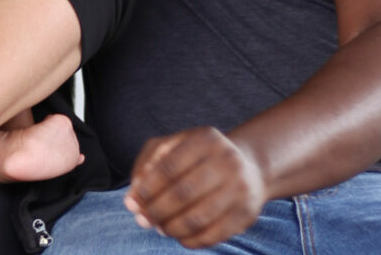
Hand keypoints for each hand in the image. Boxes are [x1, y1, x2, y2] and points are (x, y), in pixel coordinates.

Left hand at [125, 127, 266, 249]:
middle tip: (142, 219)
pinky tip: (179, 236)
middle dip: (155, 211)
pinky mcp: (246, 214)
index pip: (168, 167)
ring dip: (170, 228)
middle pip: (182, 194)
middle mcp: (227, 161)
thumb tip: (131, 200)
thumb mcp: (172, 147)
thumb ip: (146, 166)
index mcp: (205, 139)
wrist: (249, 167)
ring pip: (197, 219)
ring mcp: (240, 189)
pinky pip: (212, 236)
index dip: (146, 188)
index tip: (133, 201)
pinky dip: (189, 241)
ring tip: (160, 227)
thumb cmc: (198, 158)